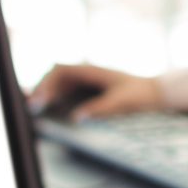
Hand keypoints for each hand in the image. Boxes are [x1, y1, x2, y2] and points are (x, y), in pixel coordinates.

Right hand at [29, 63, 164, 119]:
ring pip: (59, 83)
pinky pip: (67, 91)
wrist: (154, 93)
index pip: (60, 71)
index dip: (47, 84)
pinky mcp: (89, 89)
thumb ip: (99, 109)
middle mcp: (86, 72)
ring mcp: (86, 80)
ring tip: (36, 109)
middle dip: (42, 89)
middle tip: (32, 107)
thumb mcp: (121, 103)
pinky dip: (56, 98)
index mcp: (91, 70)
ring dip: (47, 93)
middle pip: (55, 75)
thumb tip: (77, 118)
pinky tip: (50, 110)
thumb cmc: (139, 95)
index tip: (40, 100)